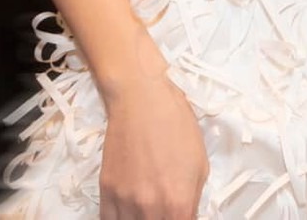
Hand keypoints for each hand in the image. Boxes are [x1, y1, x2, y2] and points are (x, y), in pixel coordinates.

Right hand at [98, 74, 207, 219]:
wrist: (140, 99)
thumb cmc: (175, 125)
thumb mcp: (199, 165)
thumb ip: (192, 201)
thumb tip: (185, 218)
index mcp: (179, 203)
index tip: (179, 216)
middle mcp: (150, 208)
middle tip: (164, 211)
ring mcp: (125, 201)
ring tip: (146, 211)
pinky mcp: (106, 190)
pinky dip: (120, 219)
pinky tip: (128, 212)